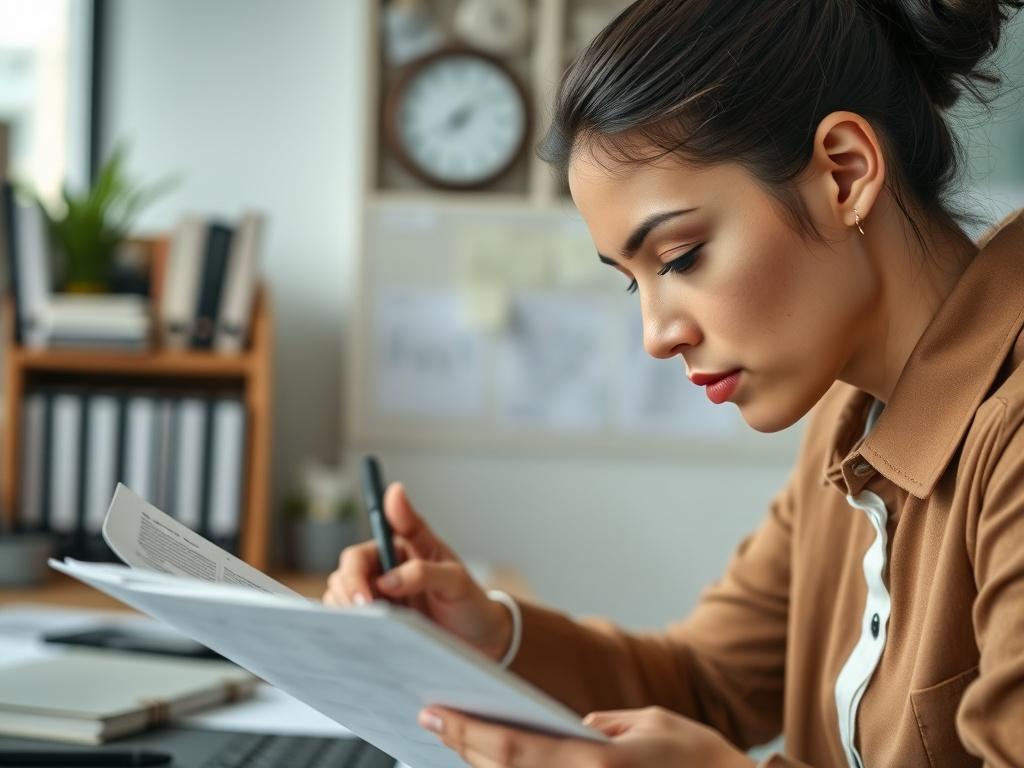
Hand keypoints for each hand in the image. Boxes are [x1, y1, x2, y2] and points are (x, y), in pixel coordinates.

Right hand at [322, 483, 512, 661]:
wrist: (482, 638)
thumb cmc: (469, 601)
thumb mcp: (455, 579)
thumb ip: (422, 569)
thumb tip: (386, 572)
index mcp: (397, 551)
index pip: (358, 556)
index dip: (353, 575)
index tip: (364, 597)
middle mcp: (381, 573)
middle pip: (343, 579)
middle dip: (349, 597)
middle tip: (370, 618)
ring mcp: (377, 600)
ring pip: (341, 602)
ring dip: (350, 616)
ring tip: (376, 630)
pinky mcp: (377, 626)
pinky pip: (351, 627)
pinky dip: (354, 632)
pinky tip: (371, 639)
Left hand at [416, 704, 755, 766]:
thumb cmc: (703, 760)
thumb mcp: (653, 722)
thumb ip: (607, 724)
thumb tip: (574, 727)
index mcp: (595, 764)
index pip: (511, 748)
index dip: (466, 731)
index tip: (434, 712)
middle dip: (462, 746)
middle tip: (431, 719)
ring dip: (482, 765)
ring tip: (458, 739)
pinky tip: (498, 761)